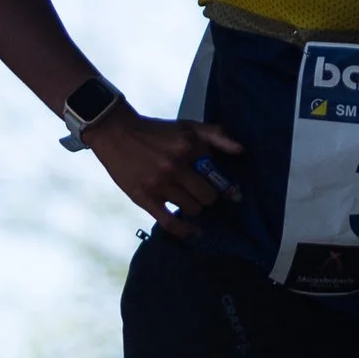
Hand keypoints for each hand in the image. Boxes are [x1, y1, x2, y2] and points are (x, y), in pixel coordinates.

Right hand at [85, 111, 243, 237]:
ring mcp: (159, 184)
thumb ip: (217, 135)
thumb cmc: (155, 132)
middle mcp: (175, 167)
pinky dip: (184, 230)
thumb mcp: (188, 126)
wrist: (116, 133)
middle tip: (200, 191)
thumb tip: (241, 150)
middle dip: (207, 196)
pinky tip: (192, 231)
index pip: (217, 176)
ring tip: (186, 198)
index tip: (221, 188)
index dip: (221, 184)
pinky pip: (170, 223)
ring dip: (193, 207)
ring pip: (192, 210)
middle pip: (208, 198)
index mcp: (188, 148)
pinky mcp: (144, 198)